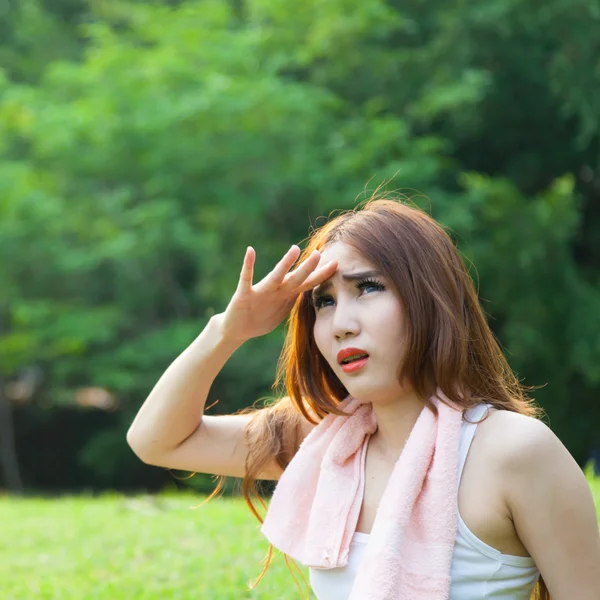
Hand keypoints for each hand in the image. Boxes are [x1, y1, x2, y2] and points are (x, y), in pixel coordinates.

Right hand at [218, 245, 337, 342]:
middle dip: (308, 268)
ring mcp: (260, 292)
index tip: (337, 263)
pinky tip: (250, 251)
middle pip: (296, 278)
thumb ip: (294, 298)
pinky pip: (247, 279)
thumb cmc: (261, 318)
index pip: (308, 283)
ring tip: (294, 249)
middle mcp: (275, 290)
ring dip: (285, 264)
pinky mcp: (244, 295)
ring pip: (276, 277)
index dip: (322, 275)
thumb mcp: (282, 309)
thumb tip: (309, 290)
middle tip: (320, 253)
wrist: (237, 330)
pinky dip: (248, 265)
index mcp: (286, 295)